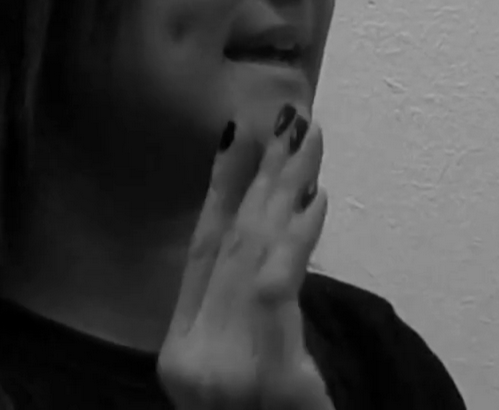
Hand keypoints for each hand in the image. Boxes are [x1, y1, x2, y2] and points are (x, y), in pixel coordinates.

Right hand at [158, 105, 333, 409]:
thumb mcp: (256, 382)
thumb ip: (255, 326)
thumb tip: (276, 249)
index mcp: (182, 352)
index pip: (198, 252)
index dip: (216, 190)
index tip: (235, 135)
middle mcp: (189, 355)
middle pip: (228, 242)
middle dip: (261, 174)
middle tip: (290, 115)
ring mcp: (218, 368)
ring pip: (252, 255)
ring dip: (285, 190)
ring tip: (309, 137)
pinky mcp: (258, 374)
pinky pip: (277, 288)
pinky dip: (297, 239)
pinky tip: (317, 198)